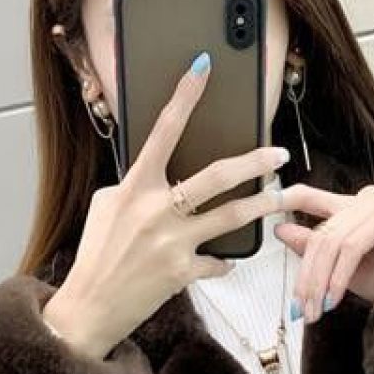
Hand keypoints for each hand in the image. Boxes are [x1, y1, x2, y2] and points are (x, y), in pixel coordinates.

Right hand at [56, 53, 291, 350]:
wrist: (90, 306)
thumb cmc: (97, 254)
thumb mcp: (107, 207)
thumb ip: (136, 186)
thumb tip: (159, 172)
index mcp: (134, 187)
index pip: (163, 130)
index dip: (184, 95)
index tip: (203, 66)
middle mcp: (156, 210)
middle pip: (217, 176)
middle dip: (254, 162)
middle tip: (278, 154)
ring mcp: (172, 242)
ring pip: (232, 216)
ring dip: (263, 204)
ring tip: (282, 197)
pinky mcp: (183, 272)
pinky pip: (217, 262)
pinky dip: (224, 261)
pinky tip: (225, 261)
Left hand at [271, 183, 373, 323]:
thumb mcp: (343, 271)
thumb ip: (315, 250)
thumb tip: (281, 231)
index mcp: (351, 208)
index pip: (309, 198)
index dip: (284, 199)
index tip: (263, 206)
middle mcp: (364, 200)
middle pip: (319, 234)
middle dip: (305, 275)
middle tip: (299, 307)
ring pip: (332, 241)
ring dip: (320, 281)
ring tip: (316, 310)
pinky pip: (352, 247)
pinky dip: (339, 276)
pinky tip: (333, 298)